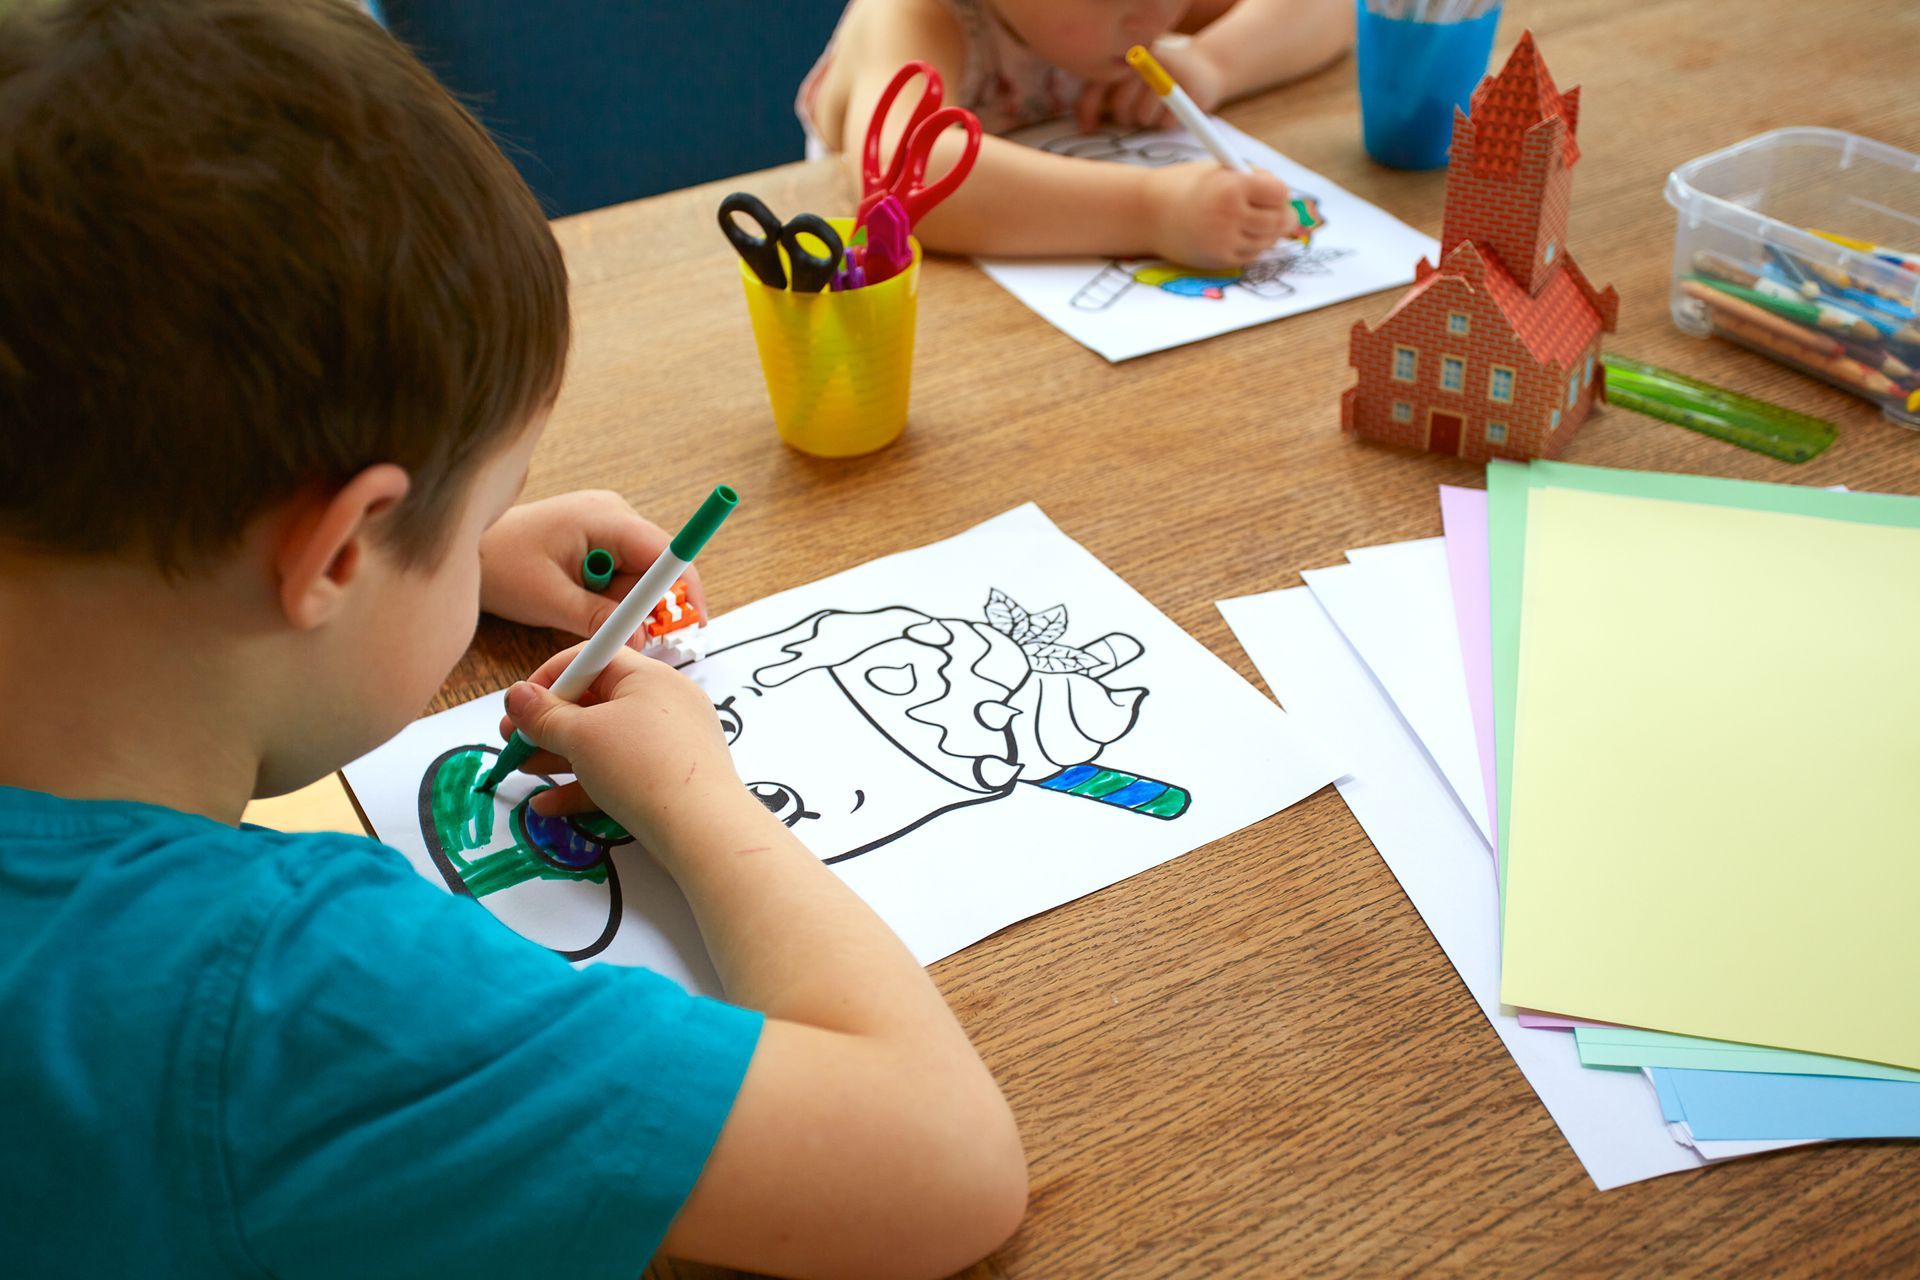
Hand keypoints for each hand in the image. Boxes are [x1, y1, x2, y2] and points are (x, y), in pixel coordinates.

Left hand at [478, 490, 708, 645]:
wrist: (469, 547)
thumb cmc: (501, 564)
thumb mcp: (549, 599)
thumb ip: (598, 618)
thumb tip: (639, 638)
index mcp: (604, 517)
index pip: (663, 551)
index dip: (684, 588)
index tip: (694, 621)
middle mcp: (613, 514)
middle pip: (656, 566)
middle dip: (648, 605)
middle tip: (630, 638)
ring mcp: (607, 525)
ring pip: (639, 575)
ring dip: (624, 604)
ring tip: (583, 613)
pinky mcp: (599, 539)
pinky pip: (623, 573)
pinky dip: (613, 597)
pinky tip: (583, 604)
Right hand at [496, 644, 747, 851]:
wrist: (703, 832)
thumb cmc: (642, 767)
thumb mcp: (581, 736)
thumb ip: (543, 715)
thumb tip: (516, 694)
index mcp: (648, 677)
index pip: (592, 659)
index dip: (550, 678)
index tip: (519, 704)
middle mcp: (663, 703)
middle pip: (595, 703)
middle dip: (549, 723)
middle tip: (512, 741)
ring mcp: (669, 744)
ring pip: (604, 742)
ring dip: (560, 754)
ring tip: (524, 769)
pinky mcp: (668, 780)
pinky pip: (620, 773)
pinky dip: (586, 784)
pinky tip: (549, 804)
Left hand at [1073, 39, 1225, 132]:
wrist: (1204, 67)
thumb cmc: (1157, 80)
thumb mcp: (1129, 80)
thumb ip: (1104, 94)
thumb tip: (1085, 126)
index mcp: (1127, 55)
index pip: (1098, 84)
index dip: (1089, 110)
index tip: (1088, 129)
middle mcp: (1146, 59)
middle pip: (1122, 105)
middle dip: (1126, 118)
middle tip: (1137, 115)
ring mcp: (1169, 72)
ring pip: (1144, 116)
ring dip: (1150, 122)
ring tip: (1159, 109)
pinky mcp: (1188, 88)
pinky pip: (1167, 122)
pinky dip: (1169, 123)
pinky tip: (1175, 110)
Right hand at [1145, 164, 1297, 268]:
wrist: (1147, 213)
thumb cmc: (1188, 187)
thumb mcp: (1221, 172)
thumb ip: (1254, 182)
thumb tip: (1289, 203)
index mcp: (1231, 186)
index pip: (1279, 193)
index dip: (1278, 193)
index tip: (1272, 193)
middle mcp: (1229, 215)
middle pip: (1278, 220)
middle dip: (1280, 215)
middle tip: (1276, 212)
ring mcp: (1224, 241)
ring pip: (1267, 240)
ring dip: (1265, 232)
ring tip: (1250, 221)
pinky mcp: (1219, 259)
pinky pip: (1251, 255)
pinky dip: (1250, 246)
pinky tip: (1236, 235)